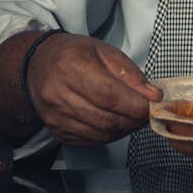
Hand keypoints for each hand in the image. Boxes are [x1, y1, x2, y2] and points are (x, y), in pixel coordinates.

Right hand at [25, 32, 161, 144]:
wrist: (39, 66)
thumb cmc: (74, 54)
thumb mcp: (104, 51)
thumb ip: (130, 73)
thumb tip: (153, 95)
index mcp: (70, 66)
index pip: (108, 94)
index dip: (134, 104)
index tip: (153, 105)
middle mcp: (58, 94)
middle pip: (105, 118)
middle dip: (133, 120)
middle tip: (148, 113)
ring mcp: (55, 117)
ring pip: (100, 134)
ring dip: (124, 130)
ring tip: (135, 117)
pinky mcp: (57, 132)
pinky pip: (90, 141)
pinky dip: (110, 136)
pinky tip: (118, 124)